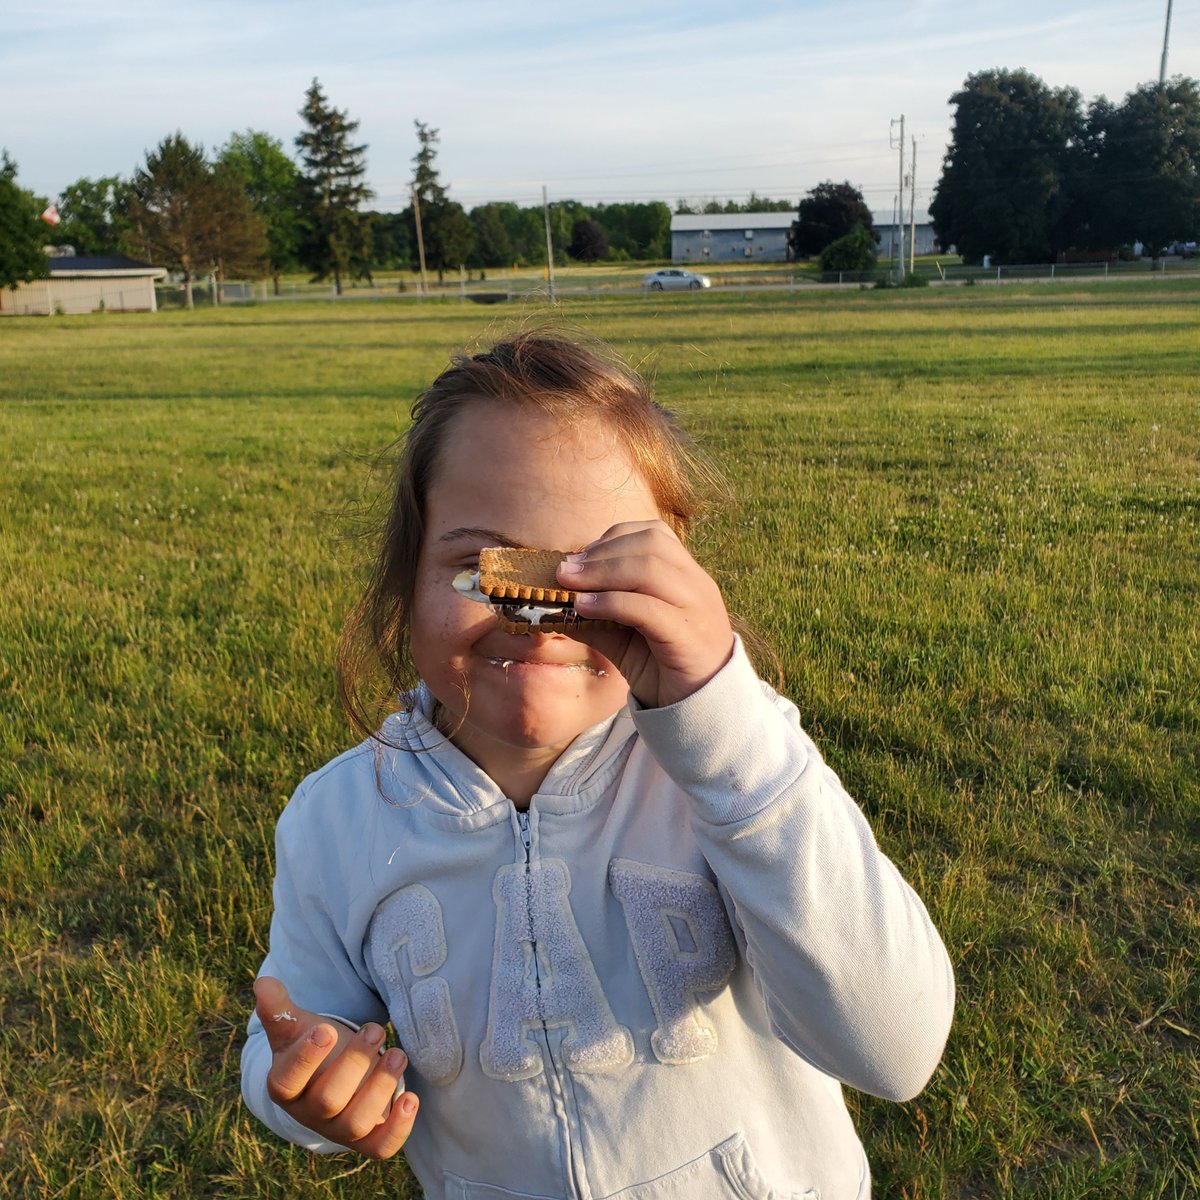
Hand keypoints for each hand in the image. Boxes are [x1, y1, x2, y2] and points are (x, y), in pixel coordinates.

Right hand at [254, 976, 417, 1158]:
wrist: (331, 1076)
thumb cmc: (313, 1047)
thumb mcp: (295, 1027)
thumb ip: (279, 1008)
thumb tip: (263, 982)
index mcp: (285, 1085)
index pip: (287, 1081)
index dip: (306, 1058)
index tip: (326, 1030)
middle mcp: (310, 1112)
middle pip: (328, 1099)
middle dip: (354, 1062)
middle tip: (375, 1029)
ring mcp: (339, 1129)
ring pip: (356, 1123)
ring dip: (381, 1087)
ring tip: (397, 1053)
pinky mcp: (367, 1139)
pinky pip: (381, 1148)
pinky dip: (398, 1128)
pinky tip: (411, 1098)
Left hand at [557, 520, 734, 708]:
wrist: (703, 709)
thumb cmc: (662, 666)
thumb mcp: (624, 636)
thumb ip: (596, 615)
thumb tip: (551, 602)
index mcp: (687, 575)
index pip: (654, 534)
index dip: (612, 539)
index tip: (580, 556)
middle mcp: (697, 584)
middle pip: (650, 544)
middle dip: (601, 554)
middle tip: (564, 570)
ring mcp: (697, 608)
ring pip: (650, 569)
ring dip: (601, 572)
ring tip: (568, 586)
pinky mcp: (688, 636)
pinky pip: (648, 608)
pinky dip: (611, 602)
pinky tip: (584, 608)